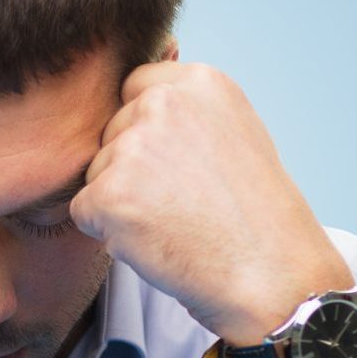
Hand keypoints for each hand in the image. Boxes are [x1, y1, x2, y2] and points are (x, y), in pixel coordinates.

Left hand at [70, 60, 351, 345]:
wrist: (271, 275)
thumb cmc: (259, 218)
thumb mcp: (236, 134)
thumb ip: (189, 114)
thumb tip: (139, 108)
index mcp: (199, 82)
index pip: (134, 90)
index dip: (147, 134)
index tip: (178, 167)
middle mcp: (163, 104)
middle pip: (112, 133)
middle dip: (132, 169)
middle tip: (184, 203)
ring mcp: (134, 148)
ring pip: (97, 173)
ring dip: (122, 203)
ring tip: (177, 224)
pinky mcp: (110, 193)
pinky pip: (85, 211)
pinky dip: (110, 235)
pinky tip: (157, 242)